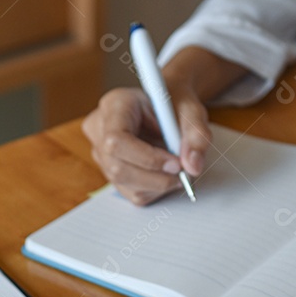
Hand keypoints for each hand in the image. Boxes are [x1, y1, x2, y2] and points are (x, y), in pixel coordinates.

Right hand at [82, 87, 211, 205]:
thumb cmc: (174, 103)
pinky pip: (131, 193)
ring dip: (158, 185)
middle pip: (117, 168)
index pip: (117, 140)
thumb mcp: (191, 109)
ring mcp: (101, 154)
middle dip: (156, 178)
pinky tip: (166, 174)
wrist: (166, 108)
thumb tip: (192, 167)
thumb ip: (196, 134)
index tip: (176, 163)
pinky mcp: (110, 172)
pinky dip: (155, 190)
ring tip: (178, 170)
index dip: (146, 158)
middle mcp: (100, 130)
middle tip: (183, 173)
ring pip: (125, 184)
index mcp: (115, 105)